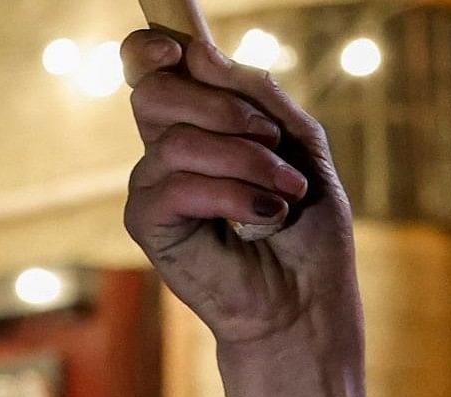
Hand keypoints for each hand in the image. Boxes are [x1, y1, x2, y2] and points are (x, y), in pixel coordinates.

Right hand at [124, 1, 366, 396]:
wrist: (302, 296)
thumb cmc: (303, 226)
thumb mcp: (295, 141)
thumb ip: (254, 95)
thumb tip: (199, 55)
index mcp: (198, 124)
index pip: (153, 71)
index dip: (151, 48)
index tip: (174, 46)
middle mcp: (166, 151)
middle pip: (153, 92)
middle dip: (218, 104)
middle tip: (269, 138)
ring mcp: (151, 187)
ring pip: (177, 140)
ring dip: (247, 162)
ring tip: (284, 194)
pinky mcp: (146, 225)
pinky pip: (178, 185)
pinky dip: (231, 196)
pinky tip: (260, 219)